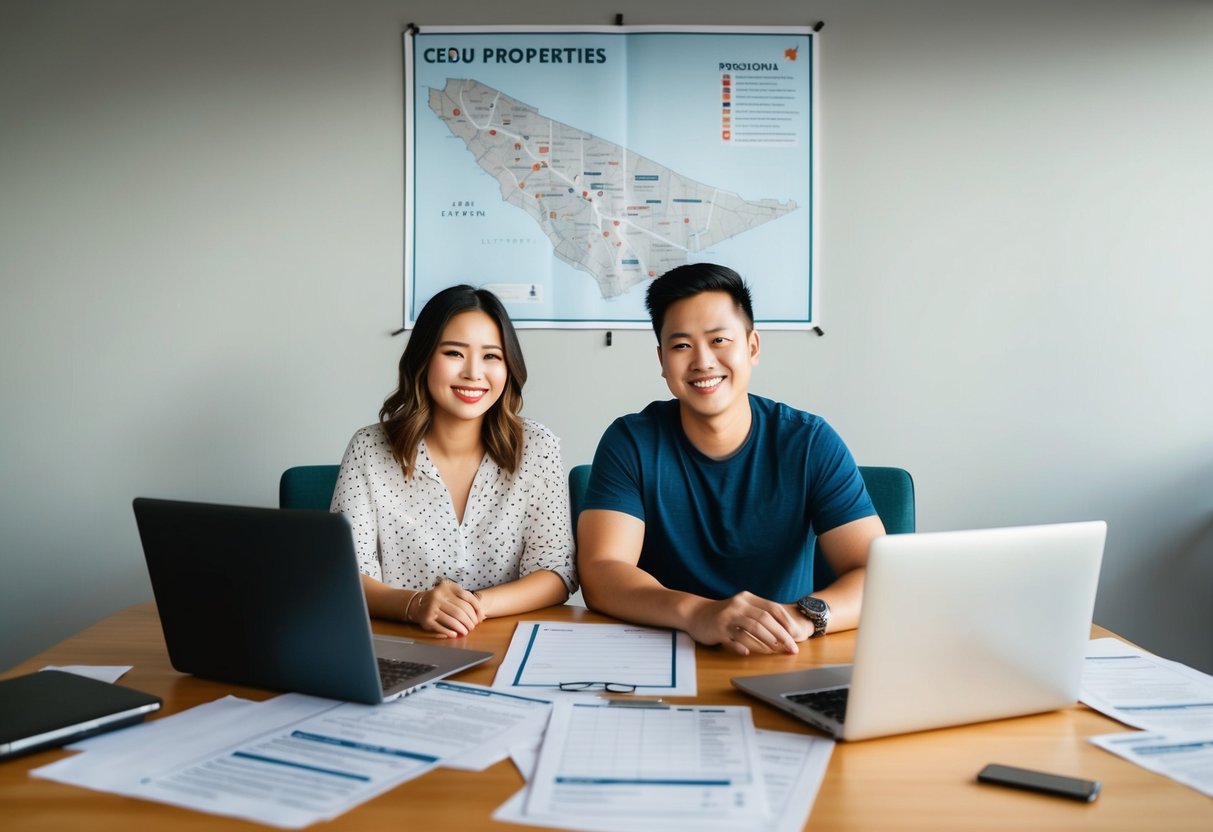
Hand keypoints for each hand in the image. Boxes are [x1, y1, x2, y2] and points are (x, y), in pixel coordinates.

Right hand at [408, 580, 483, 636]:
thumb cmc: (441, 600)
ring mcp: (431, 607)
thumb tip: (480, 615)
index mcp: (447, 587)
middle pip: (461, 610)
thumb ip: (464, 600)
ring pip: (453, 620)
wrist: (418, 604)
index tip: (479, 617)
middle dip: (470, 621)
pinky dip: (449, 632)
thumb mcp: (451, 594)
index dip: (476, 608)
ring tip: (466, 631)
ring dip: (462, 628)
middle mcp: (438, 595)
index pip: (467, 596)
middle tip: (473, 627)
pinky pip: (441, 627)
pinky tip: (455, 634)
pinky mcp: (426, 619)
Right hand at [686, 591, 806, 655]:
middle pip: (765, 619)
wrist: (696, 614)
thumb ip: (760, 616)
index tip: (796, 636)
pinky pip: (735, 640)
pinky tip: (748, 653)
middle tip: (791, 648)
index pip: (773, 608)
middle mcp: (739, 605)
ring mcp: (728, 617)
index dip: (787, 623)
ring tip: (776, 652)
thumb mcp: (742, 609)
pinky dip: (743, 647)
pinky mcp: (718, 629)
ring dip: (767, 642)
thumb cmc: (725, 615)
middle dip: (782, 635)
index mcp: (748, 598)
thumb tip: (786, 633)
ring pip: (753, 629)